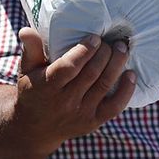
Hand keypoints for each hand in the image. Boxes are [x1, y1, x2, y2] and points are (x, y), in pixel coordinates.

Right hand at [11, 27, 135, 151]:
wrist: (35, 128)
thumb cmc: (34, 91)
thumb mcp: (27, 70)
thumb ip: (30, 49)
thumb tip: (27, 30)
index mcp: (47, 86)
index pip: (69, 67)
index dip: (85, 51)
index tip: (95, 38)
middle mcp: (65, 101)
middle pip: (91, 74)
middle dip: (105, 54)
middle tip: (112, 41)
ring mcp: (80, 113)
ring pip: (104, 85)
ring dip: (117, 65)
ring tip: (123, 49)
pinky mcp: (93, 122)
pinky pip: (114, 106)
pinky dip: (126, 90)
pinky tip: (131, 74)